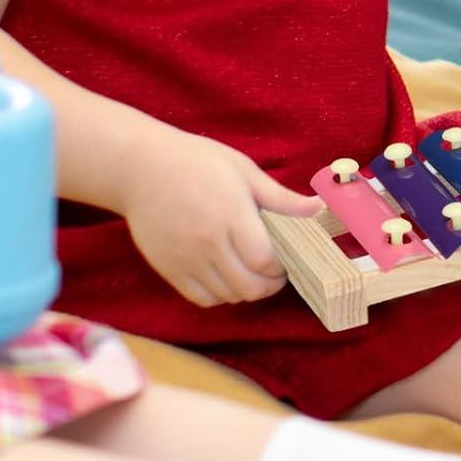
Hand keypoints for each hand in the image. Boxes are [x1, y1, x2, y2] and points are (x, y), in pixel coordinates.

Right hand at [118, 124, 321, 307]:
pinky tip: (228, 277)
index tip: (289, 257)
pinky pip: (202, 298)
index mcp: (231, 215)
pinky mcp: (169, 269)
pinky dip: (221, 295)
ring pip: (227, 296)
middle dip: (271, 284)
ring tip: (254, 272)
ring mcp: (186, 260)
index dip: (283, 265)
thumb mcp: (244, 171)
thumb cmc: (198, 162)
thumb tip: (318, 207)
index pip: (265, 260)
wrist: (142, 168)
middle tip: (277, 271)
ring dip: (248, 290)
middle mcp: (208, 243)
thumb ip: (280, 197)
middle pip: (249, 286)